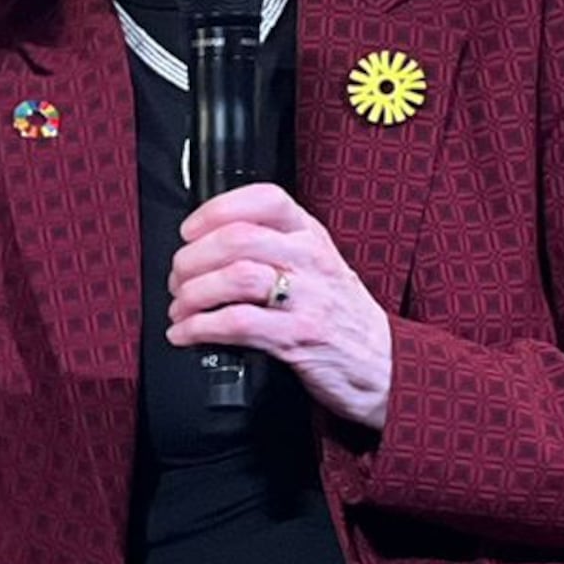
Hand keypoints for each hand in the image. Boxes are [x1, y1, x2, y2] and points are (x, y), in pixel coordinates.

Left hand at [168, 184, 393, 429]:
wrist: (385, 364)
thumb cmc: (338, 314)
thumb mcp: (316, 266)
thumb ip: (274, 247)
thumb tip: (206, 245)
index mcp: (310, 235)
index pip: (265, 199)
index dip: (216, 210)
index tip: (189, 231)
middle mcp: (311, 260)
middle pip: (237, 239)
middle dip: (191, 259)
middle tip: (177, 280)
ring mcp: (308, 298)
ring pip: (235, 276)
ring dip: (192, 294)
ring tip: (180, 309)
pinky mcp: (299, 337)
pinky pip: (237, 323)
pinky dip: (199, 327)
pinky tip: (185, 334)